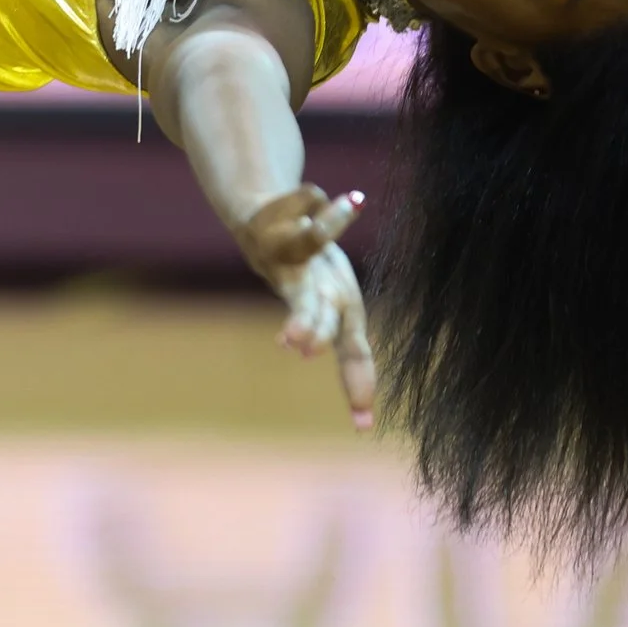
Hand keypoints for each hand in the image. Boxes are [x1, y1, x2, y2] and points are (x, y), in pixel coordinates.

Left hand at [234, 183, 376, 429]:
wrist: (263, 223)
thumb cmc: (310, 276)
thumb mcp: (338, 317)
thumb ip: (353, 358)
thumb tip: (365, 425)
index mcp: (327, 312)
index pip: (349, 354)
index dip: (357, 385)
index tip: (363, 425)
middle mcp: (302, 288)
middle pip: (309, 306)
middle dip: (308, 323)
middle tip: (299, 346)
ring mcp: (285, 253)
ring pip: (310, 239)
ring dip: (329, 224)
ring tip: (351, 207)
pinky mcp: (275, 222)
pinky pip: (312, 203)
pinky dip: (333, 203)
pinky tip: (353, 201)